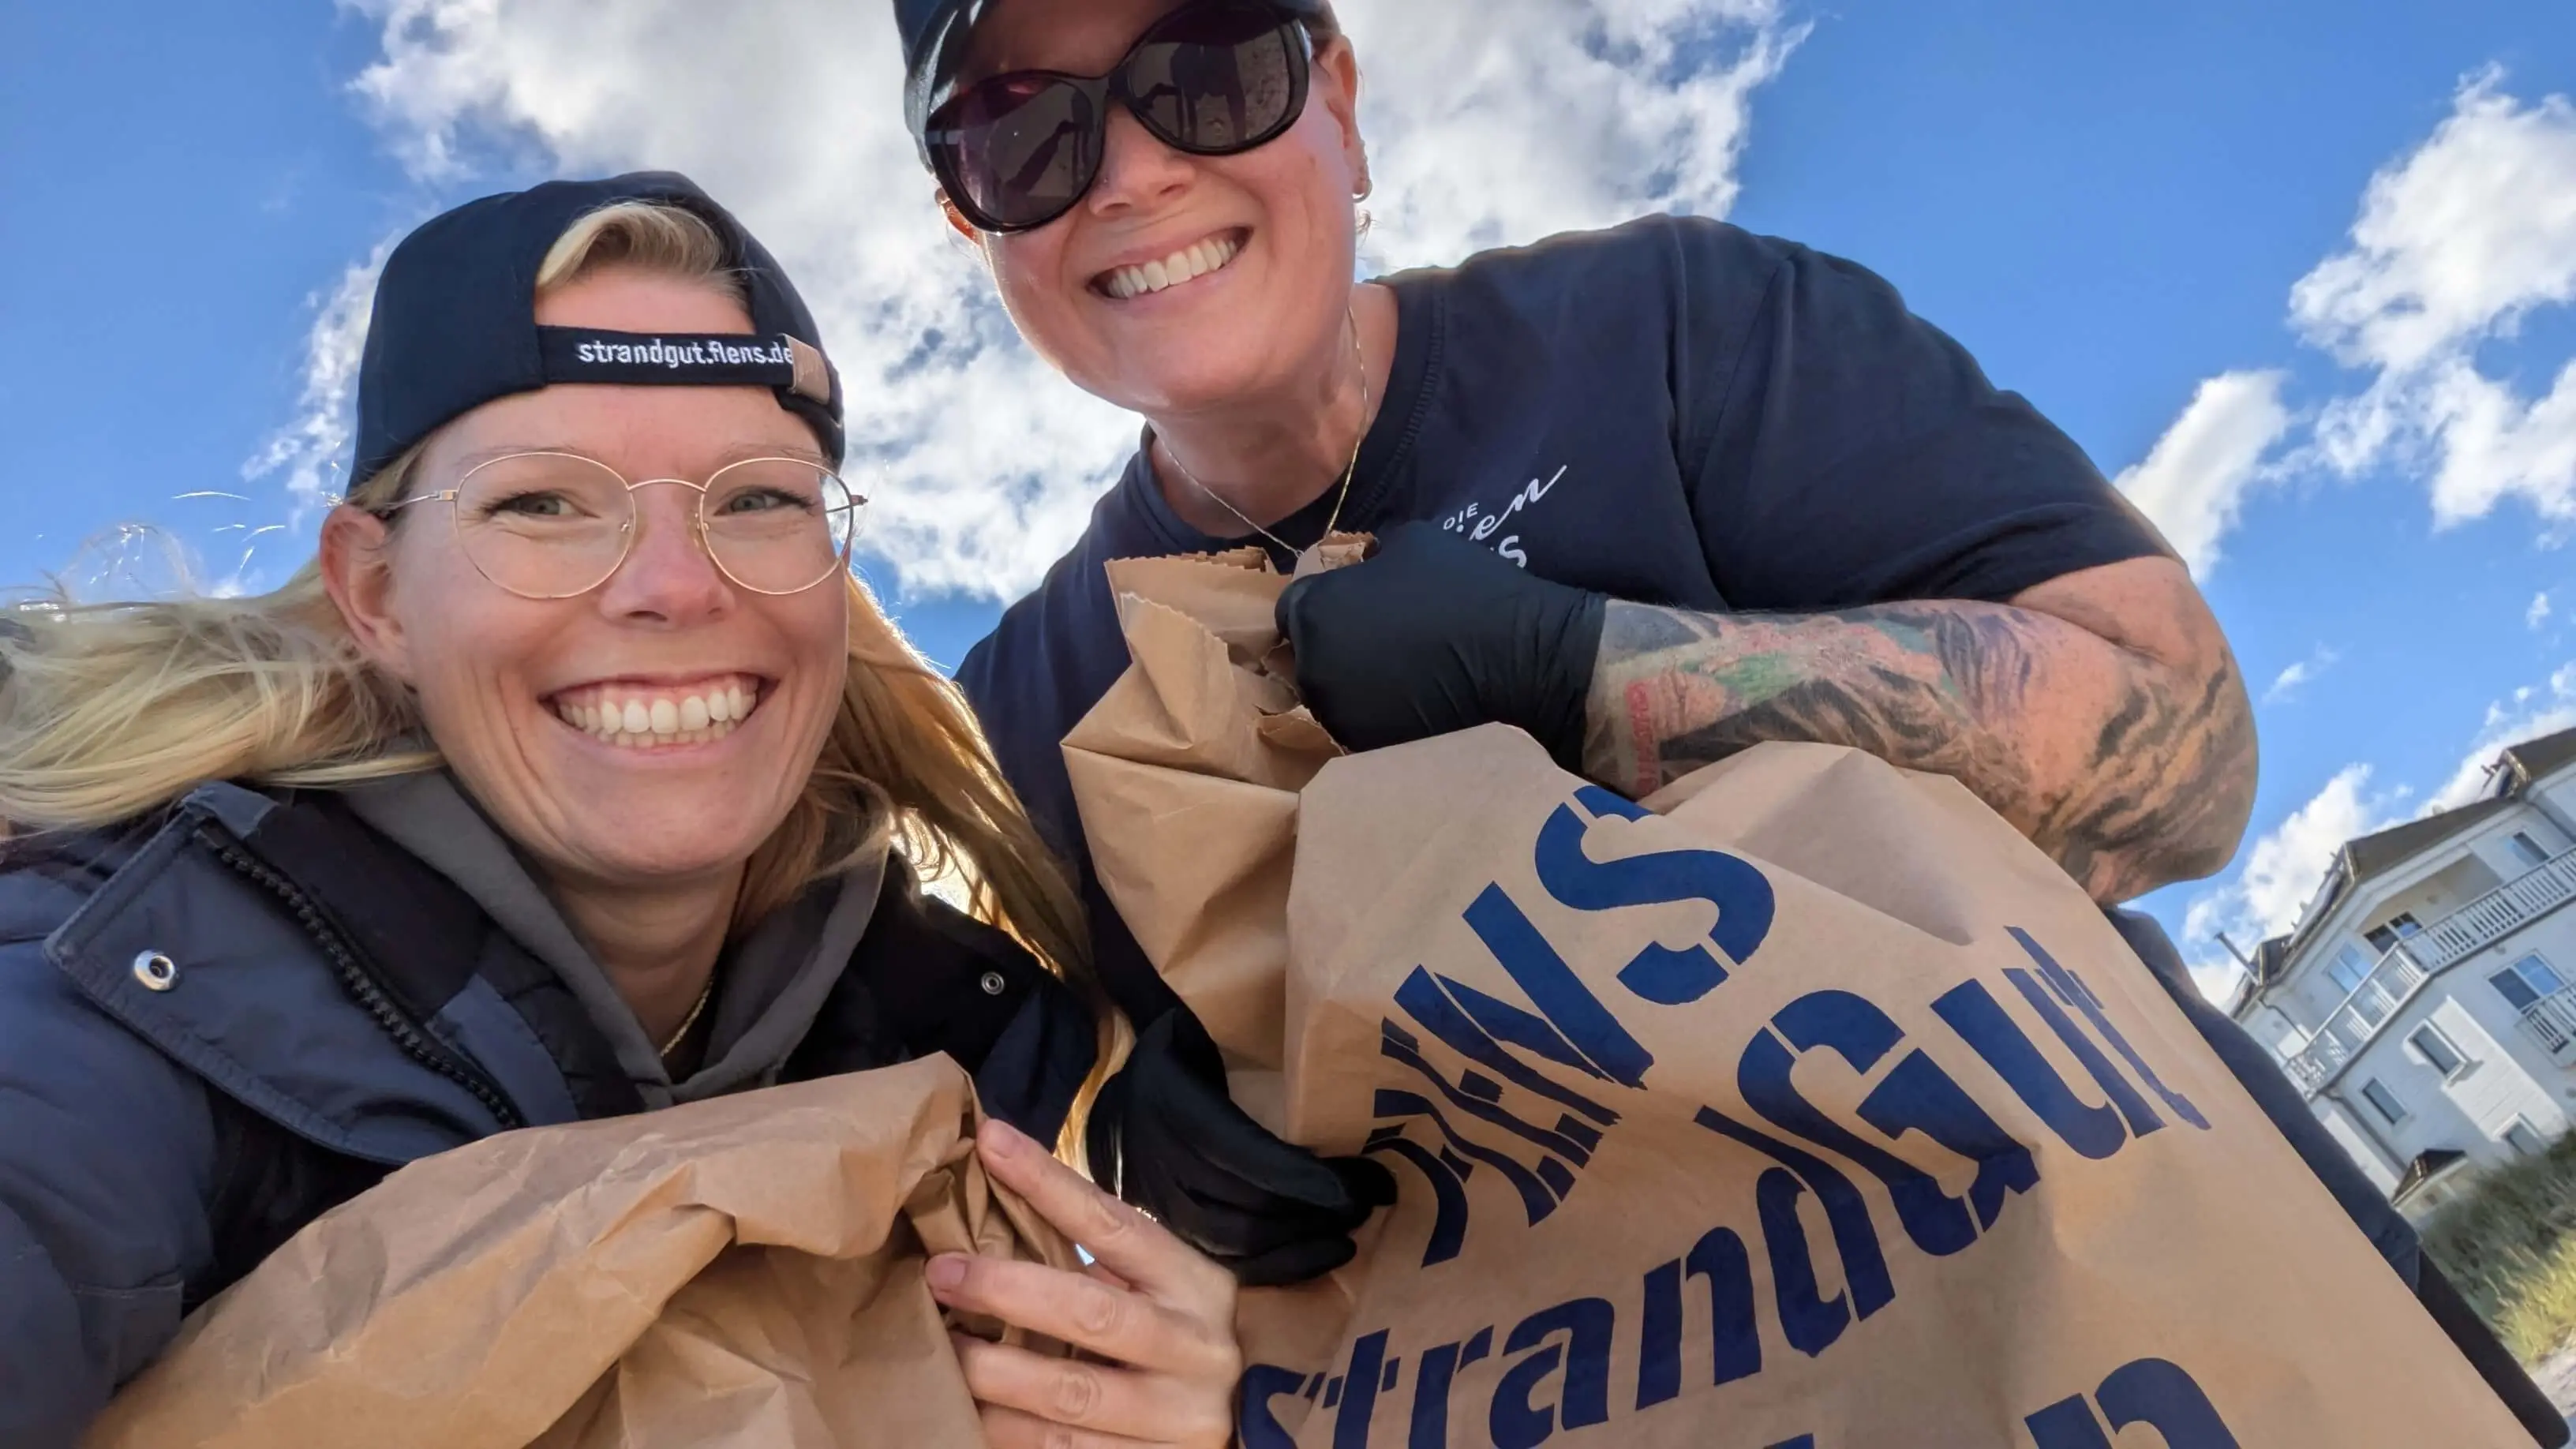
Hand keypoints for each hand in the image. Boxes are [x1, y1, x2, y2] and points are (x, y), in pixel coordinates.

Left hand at [929, 1118, 1241, 1448]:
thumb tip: (1001, 1192)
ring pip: (1069, 1399)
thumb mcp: (1161, 1288)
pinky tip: (969, 1412)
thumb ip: (1099, 1258)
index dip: (1049, 1183)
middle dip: (1007, 1290)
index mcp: (1196, 1286)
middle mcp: (1195, 1351)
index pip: (1115, 1224)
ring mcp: (1178, 1421)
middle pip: (1092, 1313)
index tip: (990, 1144)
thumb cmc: (1179, 1339)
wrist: (1243, 1425)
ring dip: (993, 1375)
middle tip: (942, 1274)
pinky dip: (1008, 1433)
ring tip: (944, 1351)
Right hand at [1089, 1009, 1393, 1285]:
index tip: (1352, 1186)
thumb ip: (1252, 1051)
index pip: (1241, 1157)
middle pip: (1240, 1209)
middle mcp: (1158, 1162)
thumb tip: (1332, 1073)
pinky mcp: (1165, 1228)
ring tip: (1350, 1233)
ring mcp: (1156, 1201)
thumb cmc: (1183, 1053)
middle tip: (1366, 1206)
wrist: (1124, 1086)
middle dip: (1309, 1215)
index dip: (1299, 1179)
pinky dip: (1274, 1266)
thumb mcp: (1201, 1036)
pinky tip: (1319, 1258)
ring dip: (1297, 1244)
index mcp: (1171, 1105)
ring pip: (1231, 1243)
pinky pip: (1222, 1262)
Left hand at [1274, 521, 1607, 766]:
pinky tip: (1406, 694)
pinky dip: (1373, 708)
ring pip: (1329, 690)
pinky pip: (1356, 719)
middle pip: (1306, 653)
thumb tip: (1366, 567)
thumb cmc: (1462, 586)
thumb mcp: (1410, 541)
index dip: (1323, 602)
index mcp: (1312, 610)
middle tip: (1375, 636)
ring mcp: (1337, 709)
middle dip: (1332, 642)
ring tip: (1394, 667)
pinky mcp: (1366, 742)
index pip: (1293, 607)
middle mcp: (1311, 664)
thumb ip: (1369, 556)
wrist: (1515, 654)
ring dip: (1350, 678)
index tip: (1350, 602)